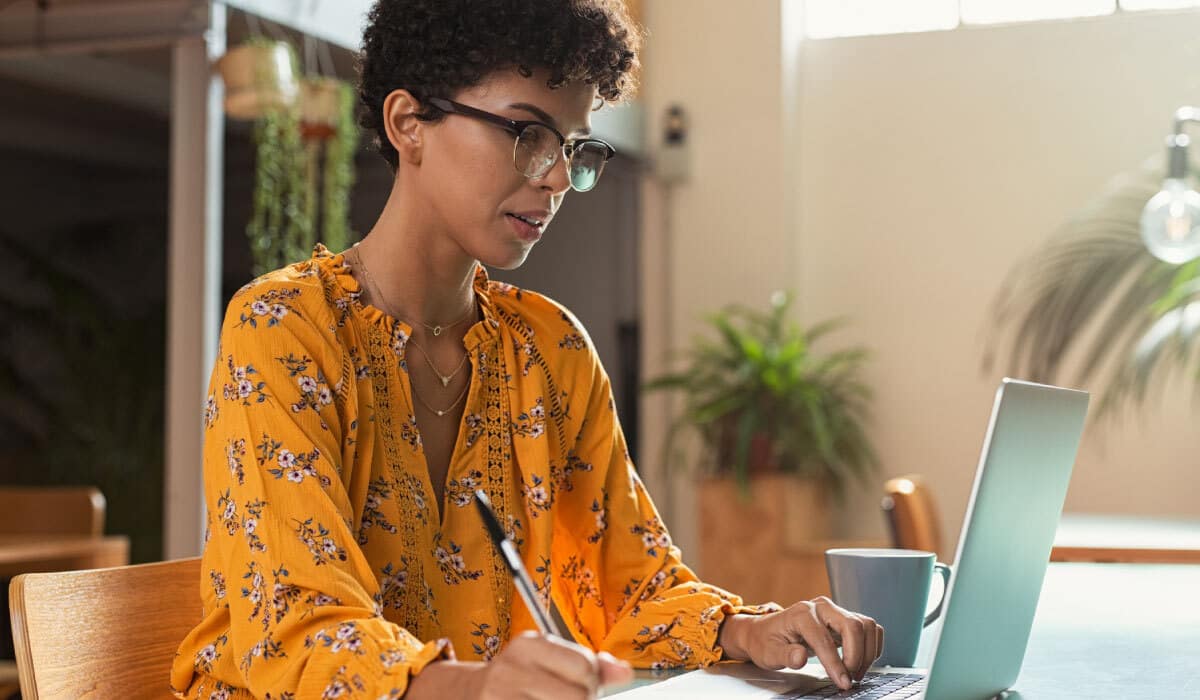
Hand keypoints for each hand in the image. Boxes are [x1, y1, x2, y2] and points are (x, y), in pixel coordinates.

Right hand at [477, 632, 632, 699]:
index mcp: (529, 645)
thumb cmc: (519, 679)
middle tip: (567, 699)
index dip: (591, 681)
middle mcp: (511, 669)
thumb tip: (625, 673)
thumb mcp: (550, 661)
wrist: (469, 694)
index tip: (580, 684)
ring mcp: (500, 698)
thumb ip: (592, 666)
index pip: (584, 665)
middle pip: (578, 697)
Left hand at [718, 598, 883, 690]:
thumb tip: (800, 657)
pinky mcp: (843, 619)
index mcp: (802, 614)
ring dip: (867, 652)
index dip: (836, 663)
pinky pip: (868, 628)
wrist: (765, 632)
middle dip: (856, 655)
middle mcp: (821, 608)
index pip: (824, 639)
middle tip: (850, 678)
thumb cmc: (766, 641)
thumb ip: (785, 655)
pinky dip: (871, 646)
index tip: (843, 682)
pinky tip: (862, 661)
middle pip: (853, 625)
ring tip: (856, 672)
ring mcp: (834, 612)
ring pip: (865, 625)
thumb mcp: (769, 653)